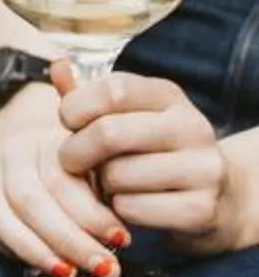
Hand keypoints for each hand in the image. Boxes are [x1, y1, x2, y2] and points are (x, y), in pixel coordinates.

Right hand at [0, 68, 126, 276]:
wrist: (22, 125)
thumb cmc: (74, 154)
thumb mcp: (97, 155)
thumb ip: (107, 182)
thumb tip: (122, 235)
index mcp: (47, 138)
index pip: (63, 180)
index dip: (91, 215)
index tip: (122, 240)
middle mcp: (10, 151)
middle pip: (30, 200)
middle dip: (69, 240)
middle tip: (104, 268)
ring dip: (34, 249)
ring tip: (68, 273)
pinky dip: (7, 246)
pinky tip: (37, 263)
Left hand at [58, 68, 245, 250]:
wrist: (217, 196)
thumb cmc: (152, 150)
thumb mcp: (126, 116)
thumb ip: (87, 96)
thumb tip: (58, 66)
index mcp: (169, 95)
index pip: (114, 89)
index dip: (77, 107)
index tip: (67, 123)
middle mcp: (191, 126)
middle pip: (110, 133)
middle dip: (76, 151)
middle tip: (71, 161)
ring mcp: (202, 168)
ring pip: (118, 176)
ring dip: (101, 184)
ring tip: (111, 182)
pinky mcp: (201, 208)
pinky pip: (132, 209)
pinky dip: (118, 210)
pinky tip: (130, 203)